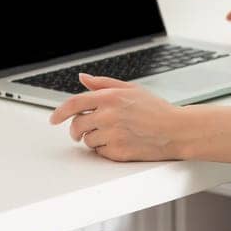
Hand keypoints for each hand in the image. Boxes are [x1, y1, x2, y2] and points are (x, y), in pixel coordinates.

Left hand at [47, 73, 183, 161]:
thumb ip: (103, 83)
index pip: (74, 104)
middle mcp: (109, 115)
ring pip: (87, 140)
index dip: (59, 112)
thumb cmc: (156, 109)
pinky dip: (105, 149)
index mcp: (110, 97)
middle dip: (77, 129)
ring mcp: (113, 135)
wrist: (176, 130)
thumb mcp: (130, 89)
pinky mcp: (119, 152)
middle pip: (77, 124)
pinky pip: (99, 152)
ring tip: (112, 134)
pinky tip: (119, 142)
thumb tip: (82, 78)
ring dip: (93, 139)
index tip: (53, 119)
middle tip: (83, 130)